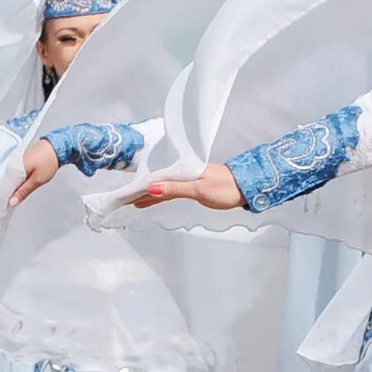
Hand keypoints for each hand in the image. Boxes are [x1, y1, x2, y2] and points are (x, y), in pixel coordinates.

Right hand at [10, 139, 62, 207]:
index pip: (4, 186)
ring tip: (14, 197)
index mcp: (14, 169)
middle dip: (8, 193)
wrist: (56, 147)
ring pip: (11, 178)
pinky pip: (14, 173)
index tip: (5, 206)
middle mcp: (12, 164)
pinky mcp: (19, 161)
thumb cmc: (49, 161)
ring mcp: (15, 162)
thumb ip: (24, 191)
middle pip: (7, 183)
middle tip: (11, 203)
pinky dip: (16, 180)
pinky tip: (19, 186)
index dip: (5, 197)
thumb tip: (13, 201)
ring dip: (12, 187)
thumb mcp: (38, 180)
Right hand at [126, 163, 246, 211]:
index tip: (126, 193)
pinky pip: (173, 190)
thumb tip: (151, 189)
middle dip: (142, 190)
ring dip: (150, 194)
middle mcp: (184, 172)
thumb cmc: (226, 188)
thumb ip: (175, 189)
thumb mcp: (199, 190)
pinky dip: (162, 195)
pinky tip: (153, 199)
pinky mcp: (195, 186)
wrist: (247, 188)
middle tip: (124, 199)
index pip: (156, 177)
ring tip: (134, 202)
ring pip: (164, 187)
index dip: (140, 185)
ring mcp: (189, 179)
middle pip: (158, 181)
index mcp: (183, 169)